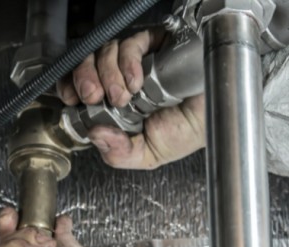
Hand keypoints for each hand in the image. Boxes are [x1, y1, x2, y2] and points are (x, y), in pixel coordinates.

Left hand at [56, 29, 204, 168]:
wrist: (224, 115)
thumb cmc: (190, 131)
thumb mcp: (148, 154)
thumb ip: (119, 153)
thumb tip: (95, 136)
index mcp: (113, 103)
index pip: (80, 86)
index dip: (70, 87)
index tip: (72, 98)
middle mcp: (120, 79)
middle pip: (86, 64)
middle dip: (84, 79)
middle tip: (94, 96)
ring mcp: (136, 61)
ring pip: (105, 52)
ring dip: (108, 74)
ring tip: (123, 95)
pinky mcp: (155, 44)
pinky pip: (131, 43)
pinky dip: (129, 62)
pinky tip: (138, 80)